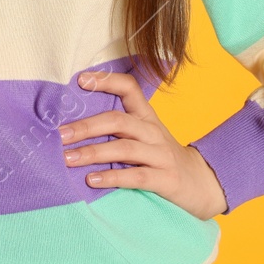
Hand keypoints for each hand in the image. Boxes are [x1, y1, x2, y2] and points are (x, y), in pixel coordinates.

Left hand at [59, 70, 228, 219]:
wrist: (203, 184)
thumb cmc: (163, 158)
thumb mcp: (147, 136)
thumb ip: (121, 128)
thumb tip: (76, 124)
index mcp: (147, 117)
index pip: (130, 88)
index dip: (106, 80)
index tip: (80, 80)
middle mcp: (153, 131)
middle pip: (118, 120)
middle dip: (87, 126)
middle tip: (61, 135)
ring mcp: (160, 155)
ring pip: (123, 148)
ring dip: (92, 153)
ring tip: (68, 159)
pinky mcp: (165, 179)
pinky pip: (136, 176)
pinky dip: (112, 177)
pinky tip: (91, 180)